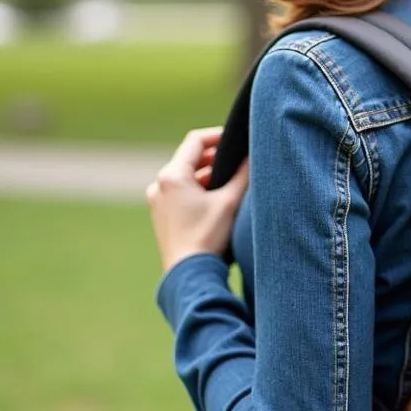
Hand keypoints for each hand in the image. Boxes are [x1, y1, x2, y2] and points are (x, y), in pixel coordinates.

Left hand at [146, 127, 249, 271]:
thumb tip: (252, 156)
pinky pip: (181, 193)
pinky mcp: (162, 217)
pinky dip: (199, 190)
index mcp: (172, 176)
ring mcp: (158, 202)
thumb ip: (242, 174)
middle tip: (239, 160)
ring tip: (232, 183)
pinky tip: (218, 201)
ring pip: (186, 177)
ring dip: (208, 175)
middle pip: (190, 159)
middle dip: (216, 158)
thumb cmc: (208, 236)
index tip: (238, 139)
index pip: (196, 141)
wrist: (189, 275)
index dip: (218, 135)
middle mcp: (159, 185)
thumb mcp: (229, 201)